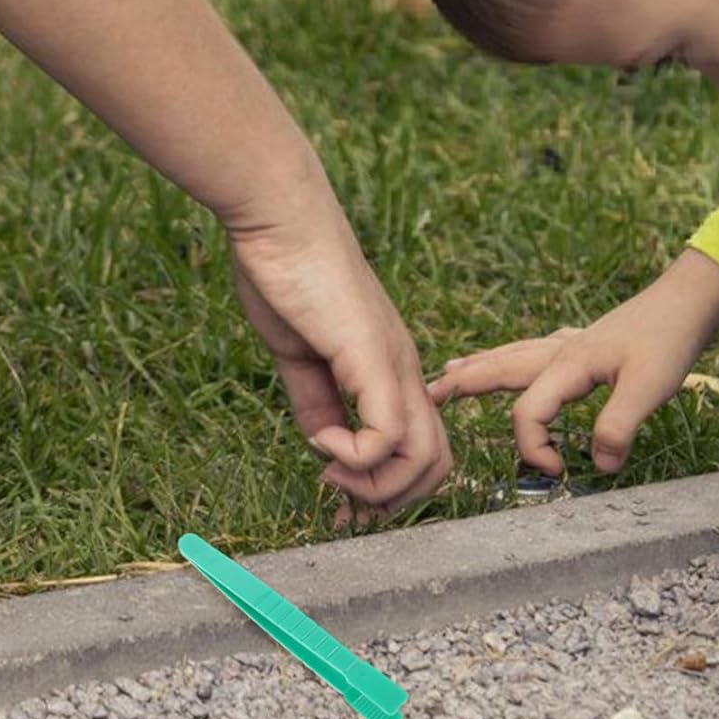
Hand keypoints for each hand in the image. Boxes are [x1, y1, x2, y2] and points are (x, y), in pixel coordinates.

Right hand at [228, 201, 452, 518]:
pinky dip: (357, 457)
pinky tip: (323, 442)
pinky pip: (390, 434)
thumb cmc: (286, 275)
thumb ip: (316, 399)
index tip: (334, 478)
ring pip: (426, 458)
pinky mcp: (373, 357)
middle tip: (339, 489)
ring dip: (377, 486)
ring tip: (332, 472)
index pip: (420, 444)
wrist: (282, 221)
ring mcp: (394, 363)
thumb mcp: (300, 352)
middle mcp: (404, 368)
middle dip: (390, 496)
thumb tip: (325, 443)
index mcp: (389, 366)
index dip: (384, 481)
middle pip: (436, 461)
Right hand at [428, 250, 718, 473]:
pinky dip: (513, 356)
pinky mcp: (585, 342)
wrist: (688, 301)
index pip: (528, 413)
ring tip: (449, 371)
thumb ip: (618, 427)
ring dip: (479, 366)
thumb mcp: (650, 388)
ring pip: (512, 356)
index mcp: (566, 365)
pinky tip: (518, 355)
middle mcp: (559, 353)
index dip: (533, 447)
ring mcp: (569, 344)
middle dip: (462, 384)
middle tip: (428, 394)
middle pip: (499, 369)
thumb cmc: (669, 340)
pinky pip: (535, 350)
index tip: (558, 473)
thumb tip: (597, 466)